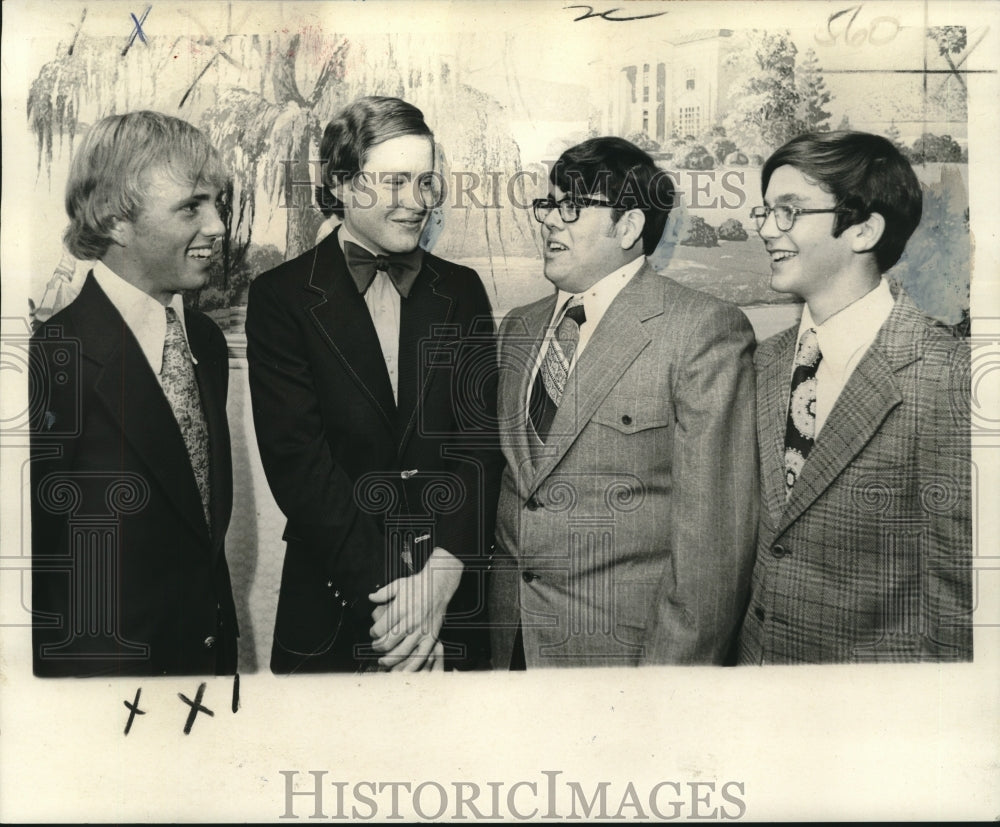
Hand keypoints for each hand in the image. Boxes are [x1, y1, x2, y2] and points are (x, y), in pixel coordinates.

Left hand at [369, 548, 461, 670]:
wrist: (439, 585)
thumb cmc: (418, 584)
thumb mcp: (398, 584)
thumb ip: (383, 593)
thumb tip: (370, 597)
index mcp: (400, 609)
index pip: (380, 629)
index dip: (373, 633)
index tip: (373, 633)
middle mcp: (410, 622)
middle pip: (388, 642)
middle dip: (378, 647)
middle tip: (375, 646)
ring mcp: (421, 631)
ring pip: (402, 652)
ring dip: (389, 659)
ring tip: (382, 660)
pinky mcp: (431, 637)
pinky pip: (421, 656)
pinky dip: (411, 666)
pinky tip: (402, 670)